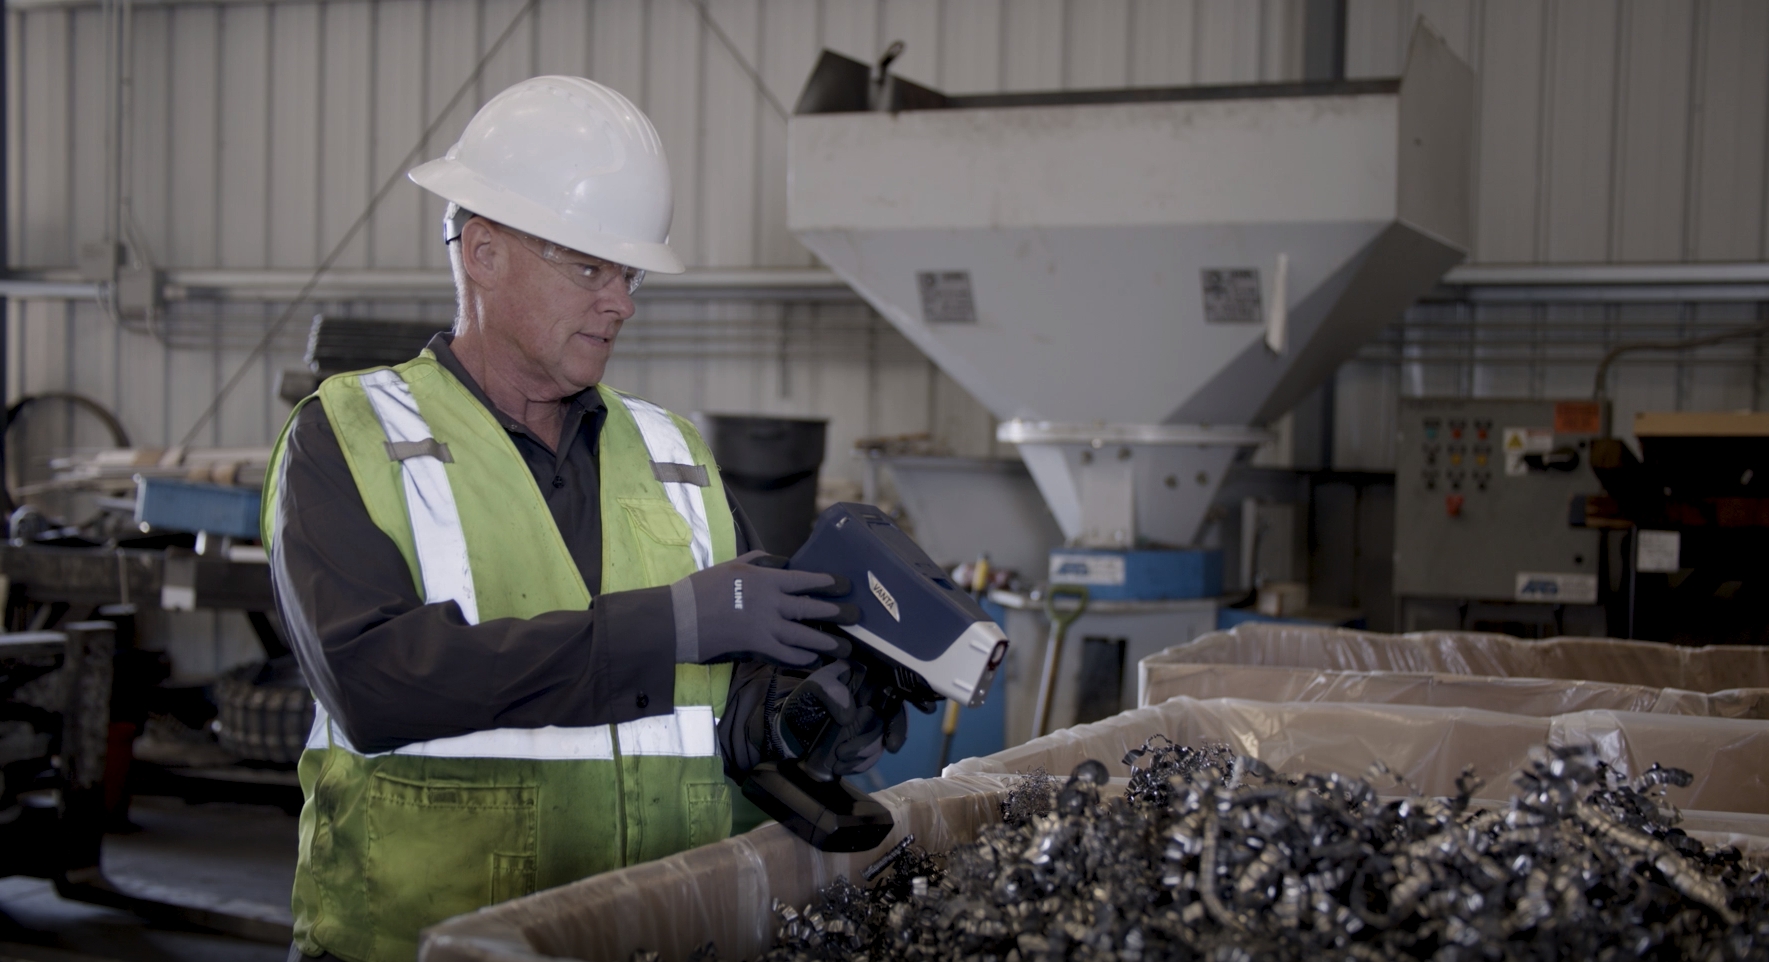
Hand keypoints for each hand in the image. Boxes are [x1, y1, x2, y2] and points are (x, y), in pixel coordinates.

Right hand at [673, 551, 855, 666]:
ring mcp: (766, 626)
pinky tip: (813, 659)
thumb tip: (781, 561)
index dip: (825, 583)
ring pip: (804, 635)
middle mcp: (771, 602)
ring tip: (844, 647)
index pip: (803, 580)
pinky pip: (786, 653)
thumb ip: (759, 562)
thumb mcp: (732, 565)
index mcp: (765, 579)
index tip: (842, 585)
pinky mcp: (757, 646)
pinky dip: (802, 657)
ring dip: (826, 642)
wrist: (681, 617)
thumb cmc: (702, 588)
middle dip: (835, 613)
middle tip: (855, 617)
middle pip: (810, 608)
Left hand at [780, 662, 909, 777]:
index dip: (898, 715)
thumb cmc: (802, 703)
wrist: (786, 731)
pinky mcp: (860, 744)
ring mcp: (867, 725)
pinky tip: (841, 767)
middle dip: (887, 736)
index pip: (893, 692)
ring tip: (839, 757)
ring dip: (864, 753)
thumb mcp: (812, 688)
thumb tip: (850, 714)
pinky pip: (870, 756)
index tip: (892, 738)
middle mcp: (871, 702)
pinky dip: (859, 765)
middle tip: (878, 749)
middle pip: (893, 718)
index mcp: (864, 681)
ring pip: (880, 740)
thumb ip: (829, 690)